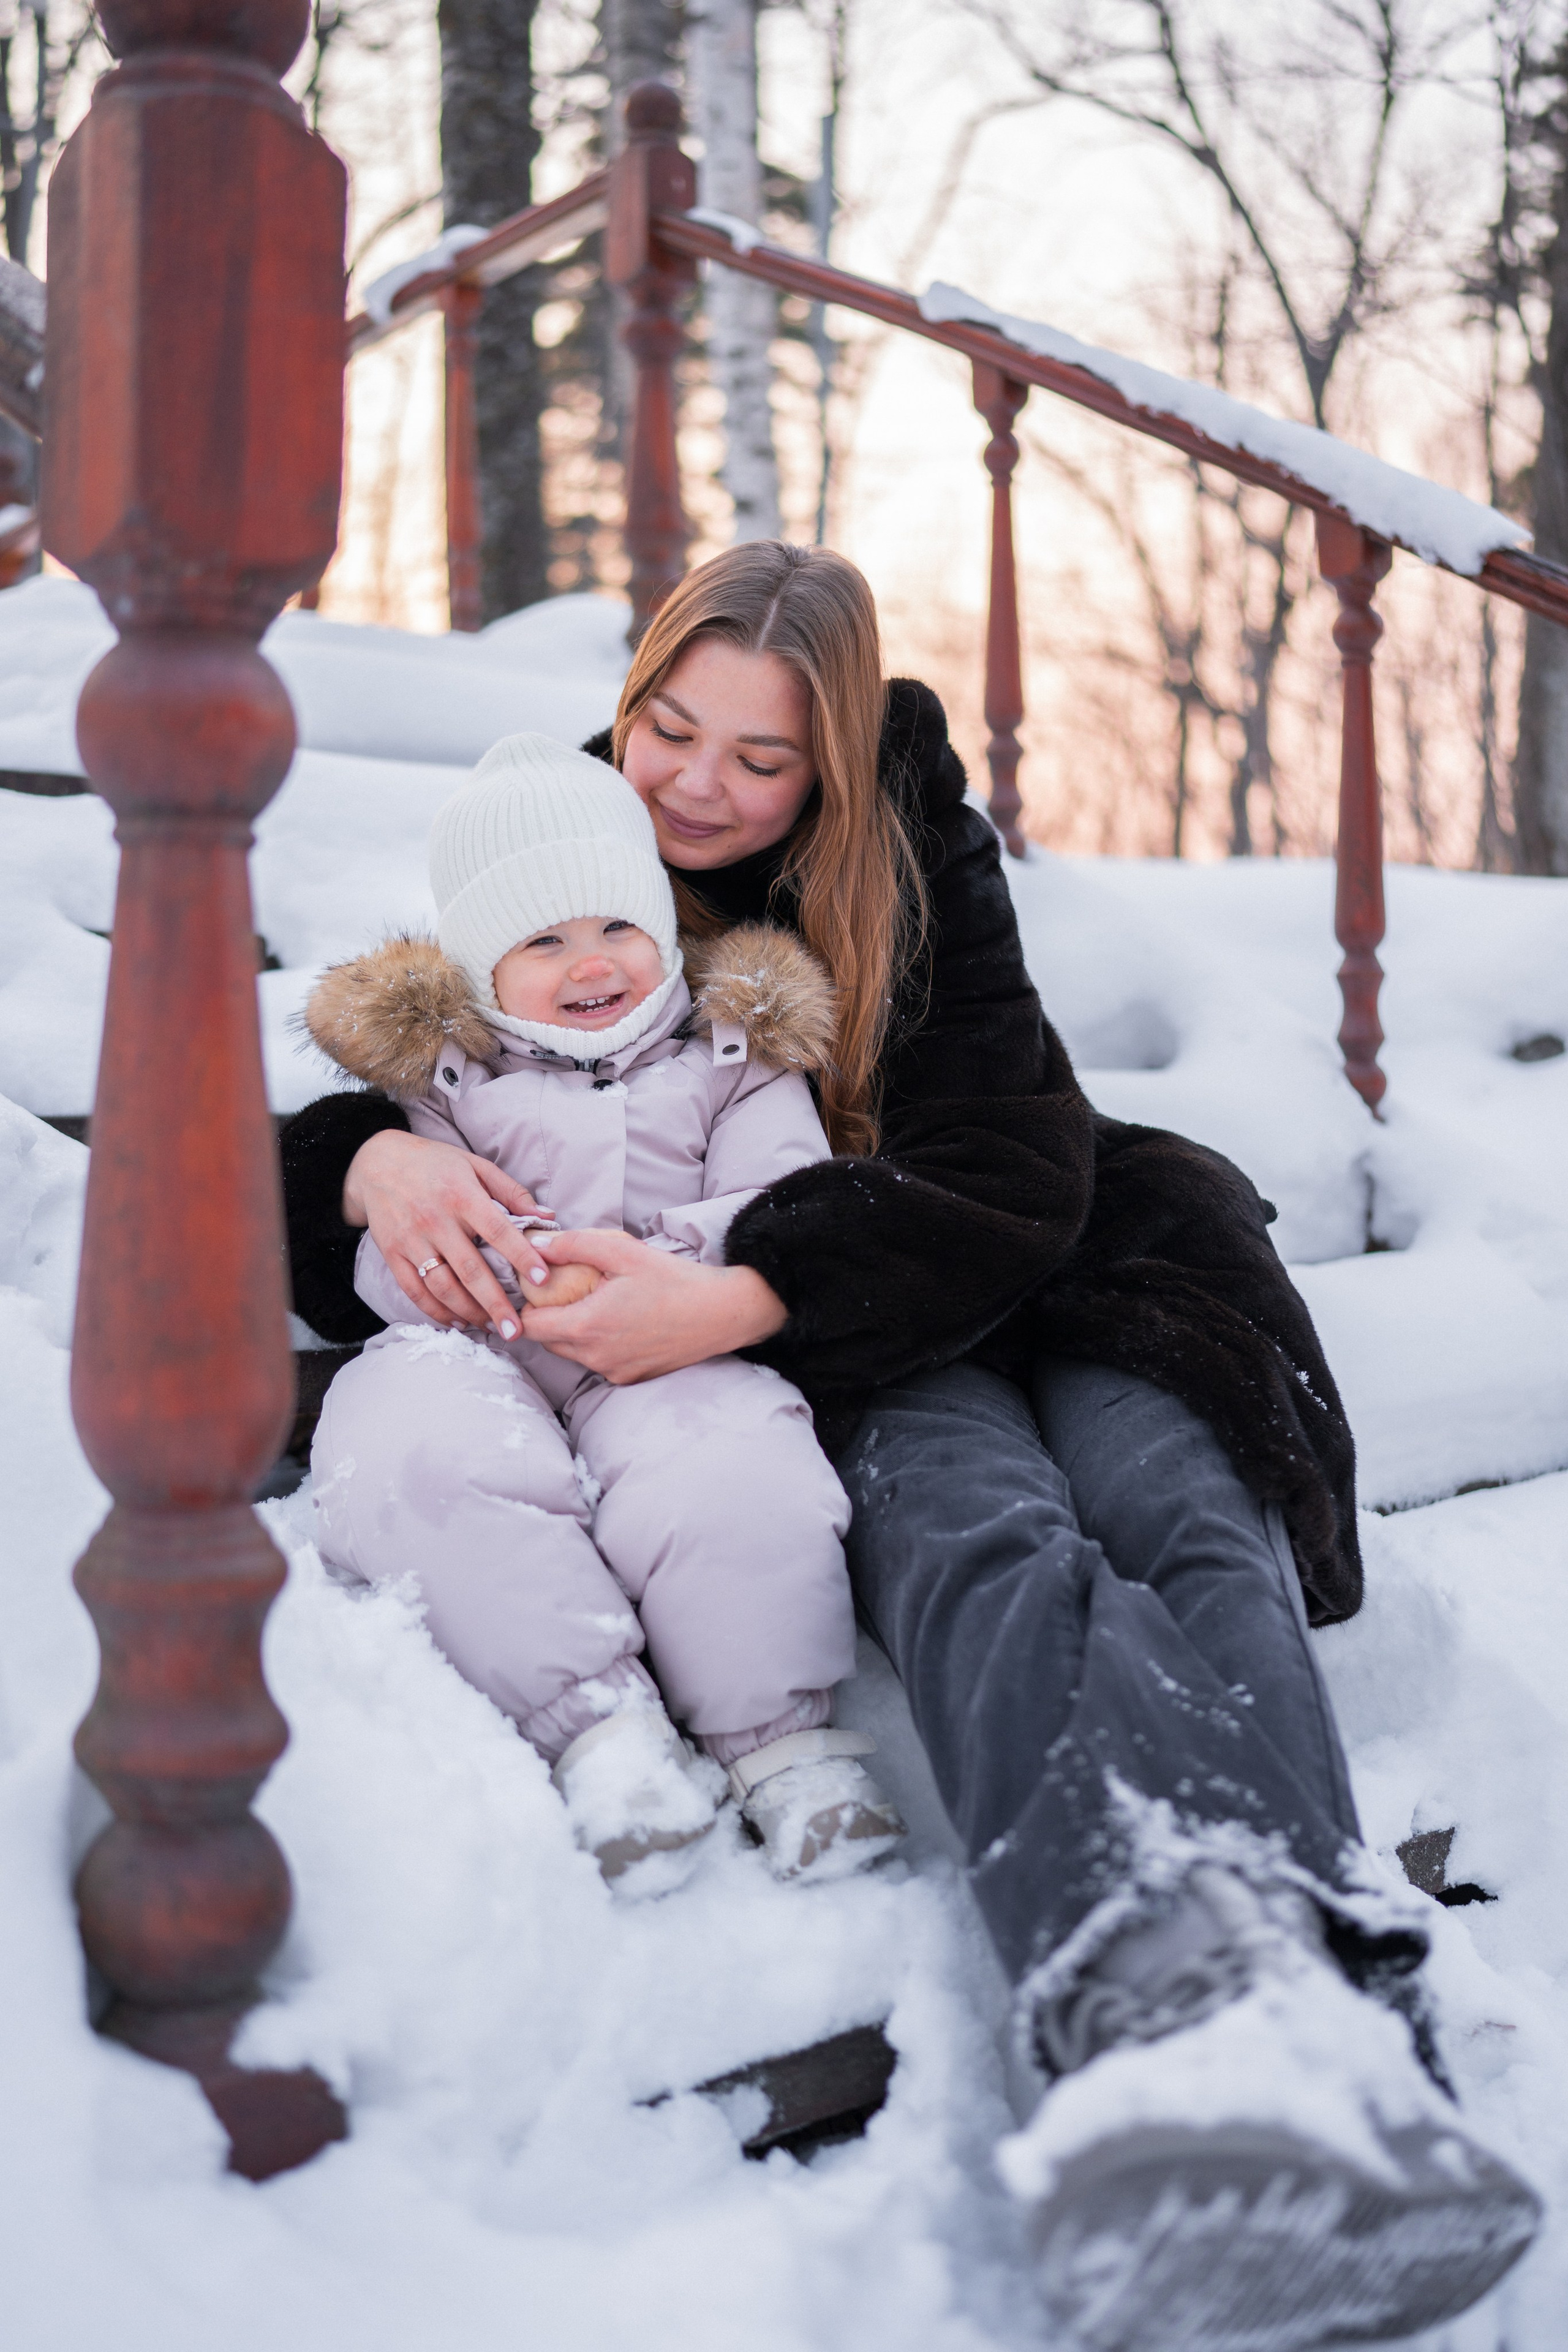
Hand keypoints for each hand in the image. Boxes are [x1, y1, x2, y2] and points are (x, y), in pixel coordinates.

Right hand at [343, 1127, 553, 1336]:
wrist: (378, 1163)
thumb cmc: (436, 1163)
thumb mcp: (476, 1166)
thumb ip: (512, 1192)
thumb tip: (547, 1217)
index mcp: (462, 1196)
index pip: (498, 1231)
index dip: (521, 1256)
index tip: (542, 1279)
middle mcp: (436, 1220)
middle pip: (470, 1269)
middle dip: (495, 1303)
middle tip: (516, 1330)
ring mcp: (411, 1239)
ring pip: (442, 1286)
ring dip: (469, 1312)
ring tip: (492, 1328)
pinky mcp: (392, 1254)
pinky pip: (415, 1290)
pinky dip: (436, 1311)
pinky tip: (458, 1321)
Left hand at [519, 1229, 787, 1383]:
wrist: (723, 1314)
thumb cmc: (675, 1280)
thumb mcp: (623, 1253)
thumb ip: (574, 1246)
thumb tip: (535, 1246)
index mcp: (587, 1326)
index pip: (530, 1325)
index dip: (529, 1304)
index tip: (542, 1286)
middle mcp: (595, 1357)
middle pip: (548, 1341)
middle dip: (549, 1317)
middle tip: (568, 1291)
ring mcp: (613, 1372)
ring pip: (573, 1353)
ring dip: (575, 1331)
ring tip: (599, 1304)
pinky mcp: (631, 1379)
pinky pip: (599, 1363)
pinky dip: (600, 1345)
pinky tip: (623, 1323)